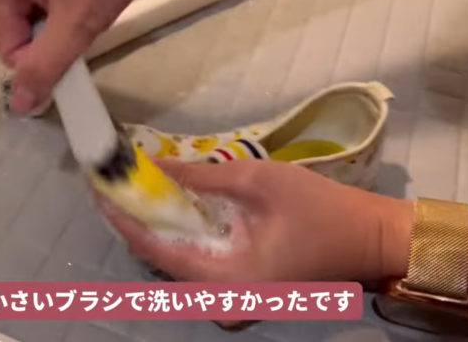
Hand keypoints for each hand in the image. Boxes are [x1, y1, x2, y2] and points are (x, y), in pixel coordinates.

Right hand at [0, 0, 210, 112]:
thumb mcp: (78, 22)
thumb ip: (46, 66)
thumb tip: (20, 105)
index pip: (2, 47)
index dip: (35, 61)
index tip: (69, 56)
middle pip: (2, 30)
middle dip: (36, 43)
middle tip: (73, 31)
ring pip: (21, 15)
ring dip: (46, 28)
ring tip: (79, 15)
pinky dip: (57, 9)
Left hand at [97, 159, 412, 283]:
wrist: (369, 240)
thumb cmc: (319, 209)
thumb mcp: (255, 181)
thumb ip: (197, 176)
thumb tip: (151, 166)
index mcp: (224, 280)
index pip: (154, 249)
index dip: (123, 217)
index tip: (98, 188)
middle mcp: (219, 301)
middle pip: (160, 259)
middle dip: (135, 220)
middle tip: (112, 183)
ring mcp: (229, 301)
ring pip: (175, 263)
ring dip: (155, 226)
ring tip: (133, 190)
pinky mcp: (238, 290)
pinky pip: (196, 264)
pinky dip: (180, 235)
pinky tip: (169, 208)